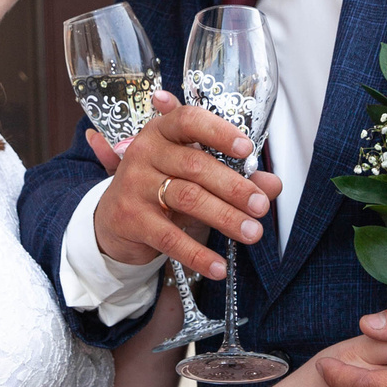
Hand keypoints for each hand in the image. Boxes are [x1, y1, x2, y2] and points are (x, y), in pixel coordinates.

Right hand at [90, 91, 279, 280]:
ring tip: (251, 232)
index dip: (219, 132)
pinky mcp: (131, 219)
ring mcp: (135, 185)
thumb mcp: (194, 176)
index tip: (247, 149)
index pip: (189, 120)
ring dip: (224, 217)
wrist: (114, 221)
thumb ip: (234, 175)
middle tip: (260, 205)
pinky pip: (170, 237)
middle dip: (233, 186)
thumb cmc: (162, 189)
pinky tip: (218, 266)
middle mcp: (145, 153)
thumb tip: (273, 184)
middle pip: (195, 164)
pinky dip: (197, 253)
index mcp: (163, 132)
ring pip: (187, 198)